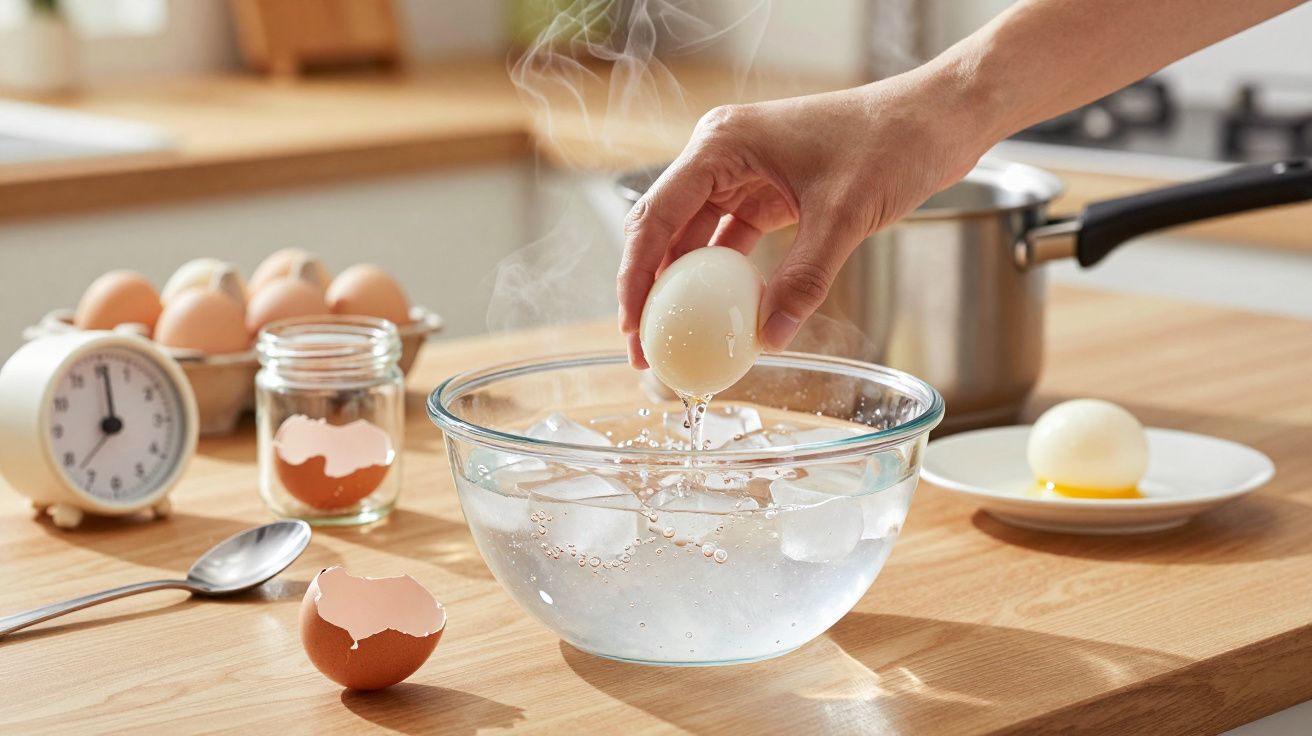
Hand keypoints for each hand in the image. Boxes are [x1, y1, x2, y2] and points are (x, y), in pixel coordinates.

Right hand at [617, 66, 996, 367]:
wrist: (937, 120)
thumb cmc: (891, 140)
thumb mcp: (844, 215)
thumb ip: (804, 278)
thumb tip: (769, 336)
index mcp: (723, 143)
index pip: (657, 215)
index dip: (636, 276)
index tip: (632, 327)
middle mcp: (723, 155)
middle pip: (664, 228)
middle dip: (649, 288)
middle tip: (644, 346)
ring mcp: (743, 174)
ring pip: (693, 239)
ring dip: (683, 288)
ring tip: (674, 339)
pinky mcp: (768, 194)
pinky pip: (730, 242)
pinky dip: (723, 280)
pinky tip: (721, 317)